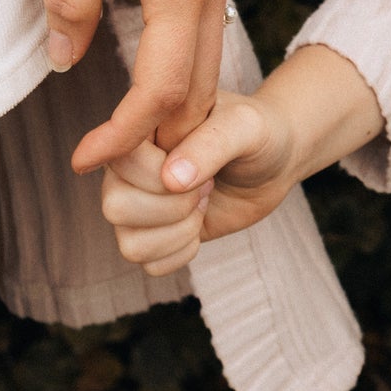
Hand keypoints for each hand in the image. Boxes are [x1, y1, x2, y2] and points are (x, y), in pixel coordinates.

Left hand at [48, 0, 235, 170]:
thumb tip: (66, 58)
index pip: (162, 91)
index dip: (124, 136)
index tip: (84, 162)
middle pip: (200, 87)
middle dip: (162, 139)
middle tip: (112, 170)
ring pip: (206, 55)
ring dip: (174, 104)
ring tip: (126, 131)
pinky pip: (203, 22)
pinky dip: (179, 62)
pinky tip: (144, 63)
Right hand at [100, 89, 300, 274]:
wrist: (275, 160)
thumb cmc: (257, 133)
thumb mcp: (244, 126)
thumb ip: (211, 144)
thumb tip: (171, 179)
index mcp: (139, 129)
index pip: (119, 162)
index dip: (160, 174)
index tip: (199, 162)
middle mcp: (127, 169)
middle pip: (116, 208)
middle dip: (174, 205)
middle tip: (206, 184)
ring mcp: (137, 204)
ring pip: (130, 245)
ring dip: (180, 230)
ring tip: (202, 202)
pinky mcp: (154, 235)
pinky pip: (150, 264)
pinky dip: (183, 251)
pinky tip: (200, 223)